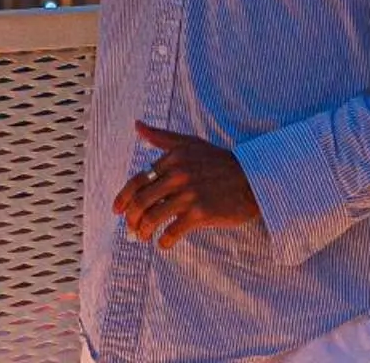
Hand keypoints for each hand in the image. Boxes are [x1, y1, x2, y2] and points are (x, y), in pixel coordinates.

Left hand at [114, 122, 261, 249]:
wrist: (252, 179)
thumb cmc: (219, 162)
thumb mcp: (191, 143)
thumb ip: (161, 137)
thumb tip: (137, 125)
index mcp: (173, 158)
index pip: (137, 180)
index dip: (124, 198)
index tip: (117, 211)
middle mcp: (178, 174)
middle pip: (141, 201)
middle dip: (131, 219)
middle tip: (131, 230)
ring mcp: (189, 194)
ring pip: (153, 218)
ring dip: (143, 232)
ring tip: (144, 237)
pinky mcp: (201, 213)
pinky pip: (173, 232)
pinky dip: (164, 241)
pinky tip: (164, 243)